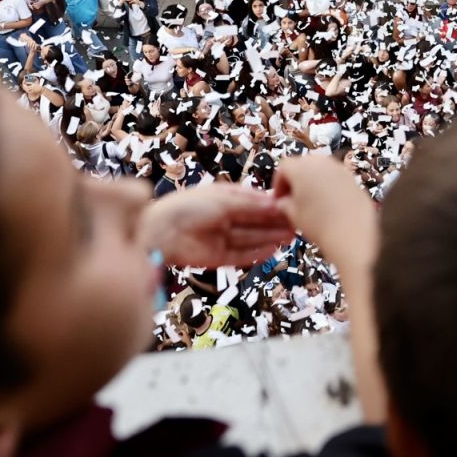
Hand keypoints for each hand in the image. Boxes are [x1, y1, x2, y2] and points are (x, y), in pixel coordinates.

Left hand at [139, 182, 293, 267]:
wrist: (159, 232)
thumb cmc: (188, 206)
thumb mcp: (222, 199)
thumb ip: (250, 204)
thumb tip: (274, 204)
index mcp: (225, 199)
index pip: (254, 203)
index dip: (272, 206)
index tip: (291, 207)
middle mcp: (225, 218)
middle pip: (255, 221)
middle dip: (275, 222)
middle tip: (297, 224)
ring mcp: (222, 238)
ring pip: (251, 238)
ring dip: (270, 237)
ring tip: (290, 236)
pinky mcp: (218, 257)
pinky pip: (241, 255)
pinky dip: (256, 253)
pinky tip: (272, 250)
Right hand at [272, 153, 378, 261]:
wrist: (353, 232)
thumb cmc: (320, 224)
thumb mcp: (293, 215)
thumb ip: (283, 204)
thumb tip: (282, 202)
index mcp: (302, 167)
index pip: (283, 166)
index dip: (278, 183)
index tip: (279, 198)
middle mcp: (321, 162)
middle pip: (301, 164)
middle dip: (295, 181)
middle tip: (292, 201)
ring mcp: (338, 168)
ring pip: (318, 169)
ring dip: (311, 182)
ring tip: (310, 205)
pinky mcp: (351, 177)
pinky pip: (333, 176)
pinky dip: (327, 186)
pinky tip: (327, 205)